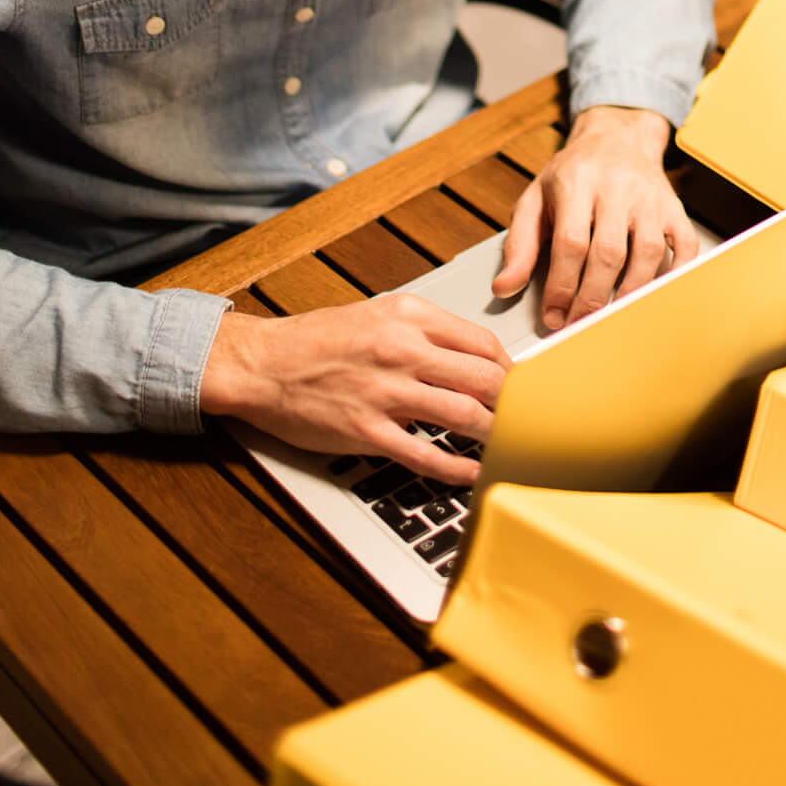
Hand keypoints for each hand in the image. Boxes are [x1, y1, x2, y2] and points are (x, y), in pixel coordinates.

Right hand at [199, 293, 509, 483]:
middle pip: (483, 378)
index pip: (481, 342)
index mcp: (407, 315)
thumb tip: (468, 355)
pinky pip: (425, 454)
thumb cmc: (316, 340)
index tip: (516, 384)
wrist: (261, 364)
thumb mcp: (377, 314)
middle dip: (511, 402)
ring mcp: (385, 392)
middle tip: (523, 417)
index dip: (508, 368)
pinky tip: (470, 472)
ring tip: (506, 444)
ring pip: (463, 415)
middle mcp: (402, 349)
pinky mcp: (367, 432)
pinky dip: (456, 468)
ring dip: (492, 433)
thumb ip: (422, 331)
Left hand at [491, 104, 698, 332]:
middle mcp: (617, 187)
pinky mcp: (674, 207)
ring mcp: (650, 197)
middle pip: (609, 252)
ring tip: (612, 317)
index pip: (571, 243)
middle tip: (580, 324)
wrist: (617, 135)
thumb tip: (504, 288)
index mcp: (576, 182)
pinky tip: (655, 294)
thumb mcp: (535, 199)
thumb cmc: (573, 173)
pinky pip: (685, 245)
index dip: (562, 286)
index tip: (554, 316)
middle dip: (593, 298)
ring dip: (630, 293)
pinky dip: (675, 274)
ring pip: (648, 253)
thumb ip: (520, 245)